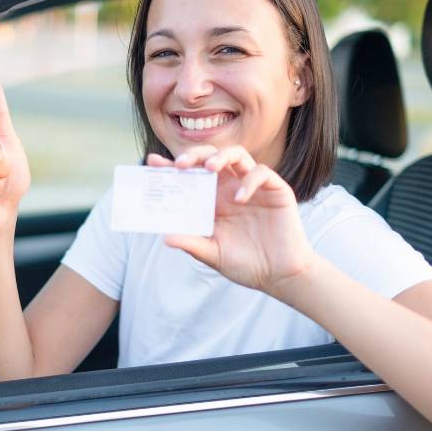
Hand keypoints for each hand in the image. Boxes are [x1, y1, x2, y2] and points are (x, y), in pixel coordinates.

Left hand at [148, 145, 316, 293]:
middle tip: (181, 165)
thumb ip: (192, 243)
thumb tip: (165, 237)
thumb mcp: (213, 254)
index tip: (152, 162)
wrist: (279, 276)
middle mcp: (230, 188)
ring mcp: (252, 187)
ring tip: (210, 168)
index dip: (171, 166)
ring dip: (220, 156)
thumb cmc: (245, 264)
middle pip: (210, 157)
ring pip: (236, 154)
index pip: (190, 175)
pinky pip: (261, 173)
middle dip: (194, 155)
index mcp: (212, 200)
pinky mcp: (275, 190)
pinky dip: (249, 181)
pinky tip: (240, 198)